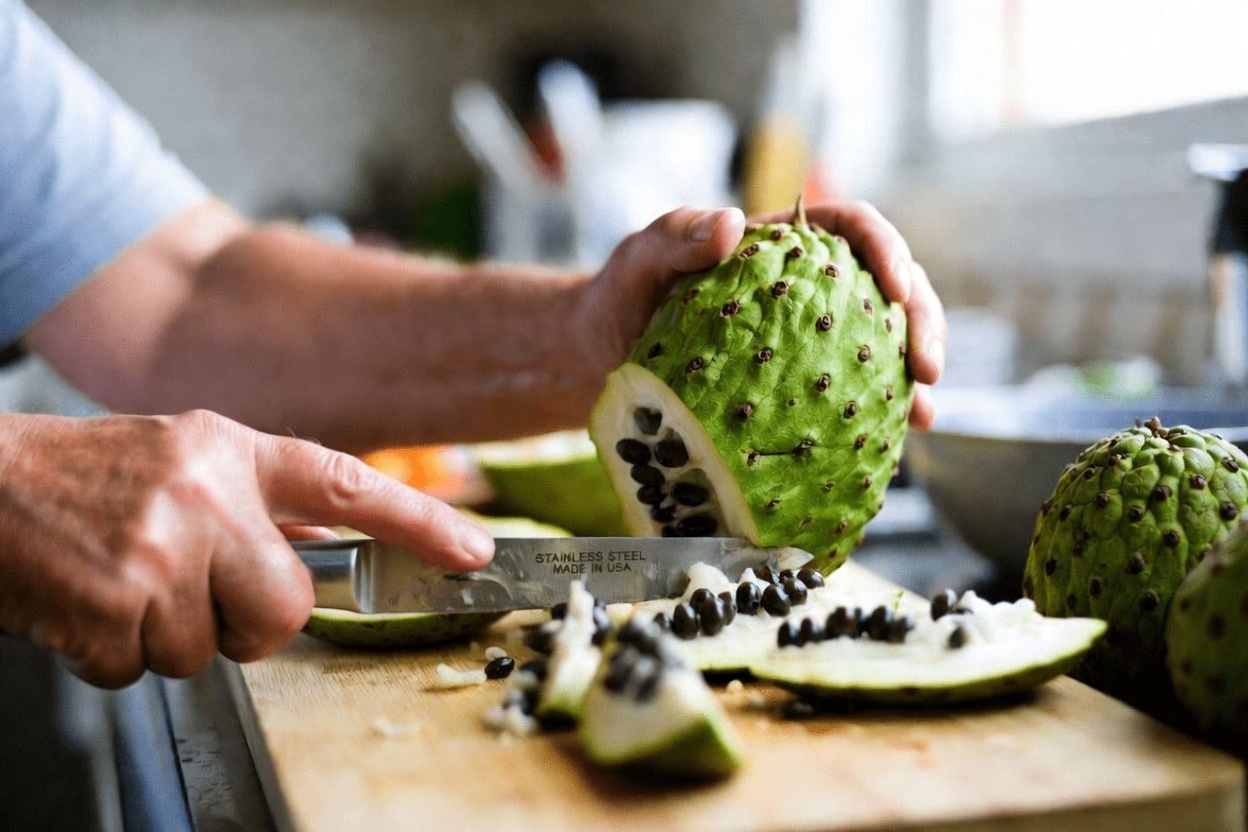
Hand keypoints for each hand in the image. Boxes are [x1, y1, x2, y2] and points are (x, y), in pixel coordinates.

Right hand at [0, 410, 492, 687]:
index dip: (419, 520)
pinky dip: (116, 653)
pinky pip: (146, 669)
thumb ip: (261, 502)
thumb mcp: (185, 459)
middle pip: (287, 608)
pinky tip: (90, 602)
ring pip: (211, 650)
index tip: (475, 550)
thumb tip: (334, 547)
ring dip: (168, 636)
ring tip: (124, 583)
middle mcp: (207, 494)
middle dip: (249, 621)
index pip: (348, 483)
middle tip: (193, 590)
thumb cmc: (88, 478)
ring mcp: (161, 549)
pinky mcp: (113, 603)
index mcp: (232, 451)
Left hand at [579, 201, 945, 428]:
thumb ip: (677, 234)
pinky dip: (884, 408)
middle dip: (923, 319)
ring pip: (884, 339)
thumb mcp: (641, 257)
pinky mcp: (801, 382)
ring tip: (927, 405)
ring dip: (916, 368)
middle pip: (889, 286)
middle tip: (928, 366)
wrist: (603, 355)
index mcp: (782, 245)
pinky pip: (853, 389)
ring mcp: (810, 336)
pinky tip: (905, 434)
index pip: (852, 227)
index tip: (899, 288)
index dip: (887, 250)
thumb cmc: (624, 296)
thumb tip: (732, 223)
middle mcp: (809, 287)